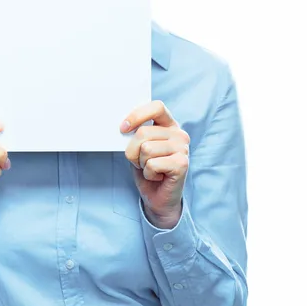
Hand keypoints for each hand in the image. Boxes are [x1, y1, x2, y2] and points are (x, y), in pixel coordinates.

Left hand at [120, 100, 189, 227]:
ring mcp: (183, 148)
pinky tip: (157, 176)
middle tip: (141, 161)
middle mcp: (179, 134)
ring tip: (151, 169)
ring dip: (141, 164)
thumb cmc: (148, 170)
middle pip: (143, 132)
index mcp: (169, 125)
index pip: (156, 107)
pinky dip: (148, 173)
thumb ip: (136, 135)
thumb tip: (123, 127)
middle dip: (133, 151)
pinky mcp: (182, 164)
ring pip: (146, 149)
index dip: (137, 115)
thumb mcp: (138, 148)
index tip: (123, 128)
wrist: (158, 198)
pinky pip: (152, 164)